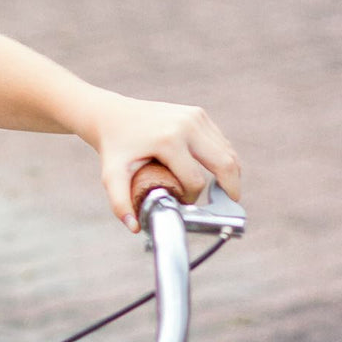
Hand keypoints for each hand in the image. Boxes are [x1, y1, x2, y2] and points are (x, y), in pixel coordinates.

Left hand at [88, 93, 240, 231]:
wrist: (111, 114)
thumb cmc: (113, 147)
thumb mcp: (111, 174)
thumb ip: (120, 202)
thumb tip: (134, 227)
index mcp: (168, 141)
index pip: (195, 181)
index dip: (192, 198)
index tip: (182, 203)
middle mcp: (186, 125)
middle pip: (225, 164)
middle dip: (230, 188)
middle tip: (227, 204)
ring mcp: (195, 116)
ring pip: (227, 152)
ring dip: (229, 173)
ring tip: (222, 190)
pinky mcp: (198, 113)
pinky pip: (220, 141)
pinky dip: (223, 158)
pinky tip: (216, 172)